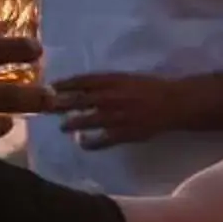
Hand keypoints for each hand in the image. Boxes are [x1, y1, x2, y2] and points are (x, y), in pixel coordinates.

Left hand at [48, 73, 190, 150]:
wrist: (174, 102)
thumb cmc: (148, 88)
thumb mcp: (125, 78)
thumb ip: (104, 83)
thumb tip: (79, 87)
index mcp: (114, 80)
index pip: (83, 80)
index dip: (65, 84)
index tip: (50, 87)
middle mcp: (113, 96)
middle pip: (81, 99)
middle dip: (62, 104)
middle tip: (48, 107)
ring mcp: (119, 116)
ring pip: (89, 120)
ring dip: (73, 123)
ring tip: (62, 126)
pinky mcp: (126, 133)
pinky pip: (103, 140)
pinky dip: (90, 142)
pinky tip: (82, 143)